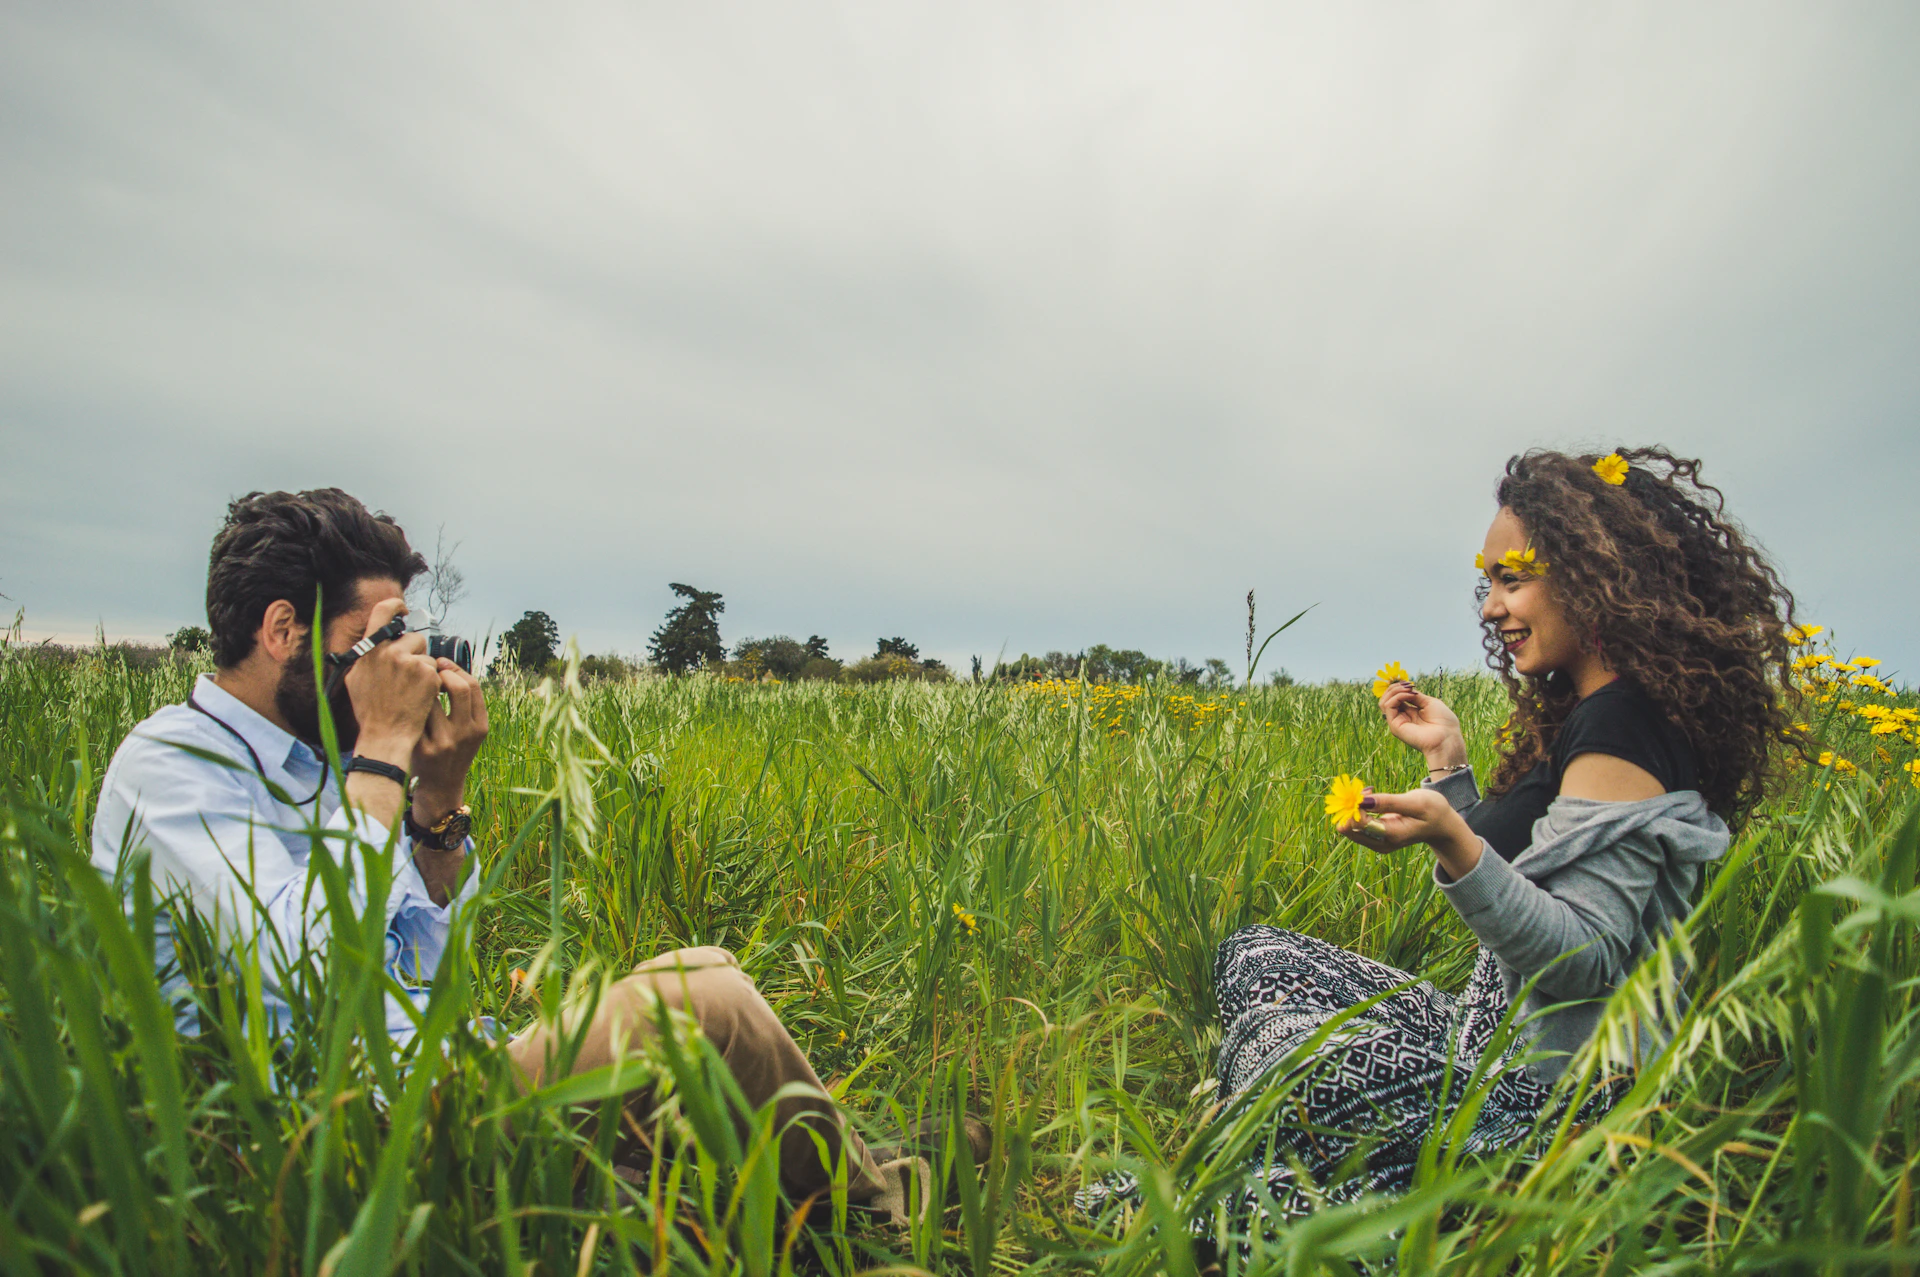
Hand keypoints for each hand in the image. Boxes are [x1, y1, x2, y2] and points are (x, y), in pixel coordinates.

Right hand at [342, 598, 440, 769]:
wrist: (386, 735)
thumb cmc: (369, 710)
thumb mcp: (356, 678)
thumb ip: (366, 656)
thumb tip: (374, 639)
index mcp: (370, 650)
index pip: (383, 610)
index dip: (395, 606)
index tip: (403, 609)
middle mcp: (390, 652)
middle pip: (414, 638)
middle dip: (415, 653)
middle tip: (408, 676)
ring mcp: (412, 663)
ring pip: (428, 656)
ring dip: (425, 669)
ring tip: (411, 690)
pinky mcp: (429, 675)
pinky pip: (437, 671)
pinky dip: (433, 682)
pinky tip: (420, 696)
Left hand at [410, 659, 488, 824]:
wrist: (440, 789)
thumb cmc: (452, 753)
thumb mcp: (469, 733)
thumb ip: (465, 706)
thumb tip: (448, 667)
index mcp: (480, 727)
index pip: (473, 686)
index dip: (456, 669)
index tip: (442, 664)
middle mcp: (466, 734)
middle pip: (459, 687)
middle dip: (443, 673)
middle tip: (430, 670)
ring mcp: (444, 742)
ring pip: (433, 699)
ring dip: (423, 689)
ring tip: (416, 687)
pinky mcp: (423, 749)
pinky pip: (416, 716)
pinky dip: (410, 705)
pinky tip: (405, 703)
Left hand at [1338, 787, 1482, 879]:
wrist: (1442, 826)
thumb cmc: (1433, 810)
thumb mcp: (1416, 802)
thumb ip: (1389, 802)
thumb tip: (1363, 800)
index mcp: (1391, 835)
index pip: (1358, 823)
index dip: (1356, 805)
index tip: (1368, 790)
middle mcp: (1381, 843)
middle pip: (1349, 828)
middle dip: (1351, 806)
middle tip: (1367, 790)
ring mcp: (1377, 843)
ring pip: (1349, 827)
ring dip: (1353, 808)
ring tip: (1370, 792)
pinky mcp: (1375, 839)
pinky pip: (1356, 826)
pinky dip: (1358, 811)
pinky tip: (1371, 799)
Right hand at [1378, 683, 1466, 771]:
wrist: (1447, 738)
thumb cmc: (1443, 722)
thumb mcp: (1429, 702)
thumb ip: (1415, 696)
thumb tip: (1404, 688)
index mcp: (1410, 713)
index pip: (1395, 698)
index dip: (1400, 688)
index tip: (1411, 684)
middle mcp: (1402, 717)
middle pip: (1387, 699)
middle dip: (1395, 687)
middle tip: (1409, 685)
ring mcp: (1397, 722)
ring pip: (1384, 702)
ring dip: (1395, 691)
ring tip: (1409, 689)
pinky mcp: (1395, 726)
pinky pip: (1388, 706)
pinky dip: (1397, 697)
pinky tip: (1410, 696)